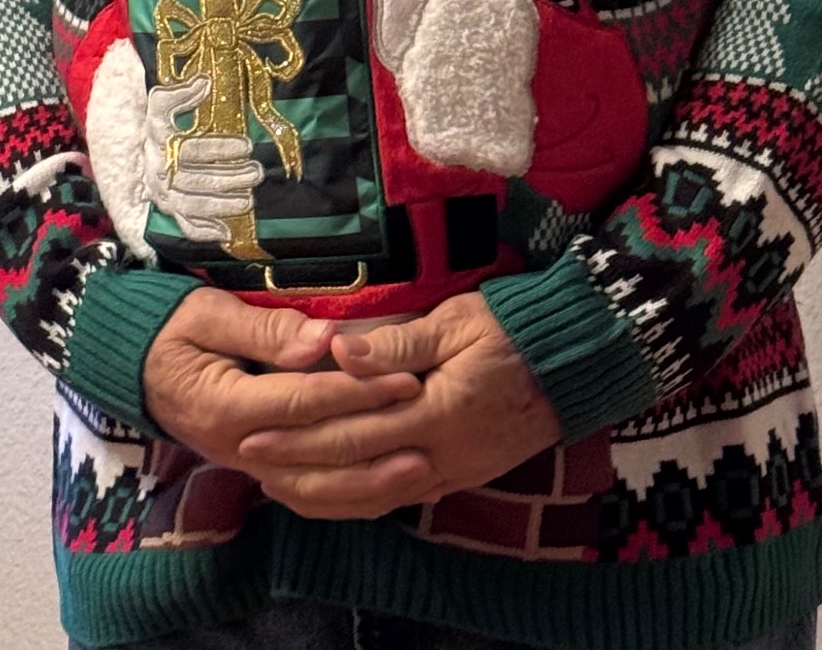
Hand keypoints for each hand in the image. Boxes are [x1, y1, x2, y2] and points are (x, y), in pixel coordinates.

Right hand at [141, 290, 421, 476]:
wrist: (137, 370)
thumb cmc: (171, 330)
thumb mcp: (206, 314)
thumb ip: (263, 330)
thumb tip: (321, 340)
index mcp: (226, 406)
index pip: (304, 403)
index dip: (357, 392)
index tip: (404, 377)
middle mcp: (241, 448)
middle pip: (318, 453)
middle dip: (378, 437)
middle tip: (430, 419)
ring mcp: (250, 467)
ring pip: (317, 490)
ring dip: (371, 483)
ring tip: (422, 468)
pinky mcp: (261, 470)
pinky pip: (308, 496)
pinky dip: (349, 498)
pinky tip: (387, 489)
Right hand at [146, 76, 263, 242]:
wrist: (132, 144)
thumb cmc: (155, 120)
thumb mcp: (161, 101)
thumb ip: (180, 93)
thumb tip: (204, 83)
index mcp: (159, 145)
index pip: (190, 150)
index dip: (219, 149)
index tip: (247, 146)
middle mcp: (159, 173)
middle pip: (194, 181)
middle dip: (228, 178)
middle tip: (256, 172)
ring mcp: (162, 194)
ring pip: (191, 205)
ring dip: (220, 205)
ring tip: (248, 200)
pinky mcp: (167, 208)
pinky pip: (183, 224)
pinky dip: (203, 231)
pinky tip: (227, 232)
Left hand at [236, 292, 561, 518]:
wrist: (573, 361)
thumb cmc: (513, 329)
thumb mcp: (457, 321)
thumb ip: (397, 341)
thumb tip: (338, 350)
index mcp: (434, 413)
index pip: (350, 432)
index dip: (298, 435)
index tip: (252, 432)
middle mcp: (439, 454)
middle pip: (354, 471)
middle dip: (297, 470)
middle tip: (248, 463)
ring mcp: (452, 471)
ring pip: (374, 496)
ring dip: (323, 495)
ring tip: (279, 487)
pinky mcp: (462, 474)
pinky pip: (401, 497)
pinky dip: (361, 501)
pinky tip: (336, 496)